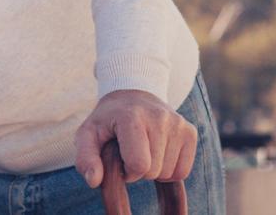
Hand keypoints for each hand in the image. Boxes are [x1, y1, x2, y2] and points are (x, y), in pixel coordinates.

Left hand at [74, 89, 197, 187]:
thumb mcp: (88, 134)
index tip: (120, 158)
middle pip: (154, 171)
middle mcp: (159, 117)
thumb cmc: (109, 119)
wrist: (133, 94)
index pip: (139, 165)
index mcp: (132, 117)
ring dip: (154, 169)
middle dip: (139, 170)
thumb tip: (95, 181)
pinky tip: (158, 152)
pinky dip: (169, 169)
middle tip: (131, 152)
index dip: (127, 171)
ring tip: (144, 150)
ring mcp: (178, 123)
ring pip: (169, 173)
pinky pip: (183, 171)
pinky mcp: (190, 131)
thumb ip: (85, 158)